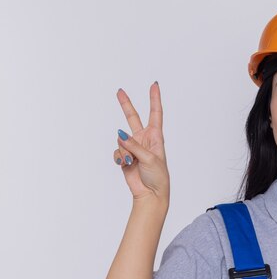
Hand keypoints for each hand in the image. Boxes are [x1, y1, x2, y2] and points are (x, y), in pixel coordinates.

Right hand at [113, 82, 169, 202]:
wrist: (150, 194)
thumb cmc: (157, 177)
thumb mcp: (149, 159)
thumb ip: (134, 146)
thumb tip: (120, 135)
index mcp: (156, 137)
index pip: (155, 113)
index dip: (154, 99)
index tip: (154, 85)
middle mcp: (144, 139)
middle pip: (133, 117)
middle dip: (126, 105)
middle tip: (119, 91)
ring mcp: (133, 147)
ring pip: (121, 140)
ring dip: (123, 151)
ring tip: (131, 162)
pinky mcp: (125, 157)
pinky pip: (117, 152)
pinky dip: (119, 158)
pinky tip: (125, 165)